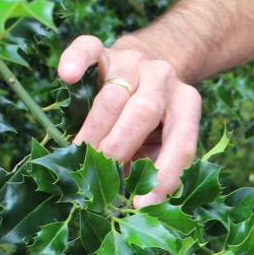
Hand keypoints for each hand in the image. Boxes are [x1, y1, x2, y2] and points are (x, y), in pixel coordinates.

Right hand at [57, 35, 201, 206]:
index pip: (181, 145)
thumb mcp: (162, 146)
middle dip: (120, 147)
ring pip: (113, 93)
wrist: (146, 70)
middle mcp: (164, 80)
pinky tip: (67, 77)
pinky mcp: (106, 50)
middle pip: (144, 112)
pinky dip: (77, 60)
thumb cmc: (153, 122)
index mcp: (187, 106)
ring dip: (94, 128)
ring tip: (80, 153)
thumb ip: (153, 168)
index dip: (162, 177)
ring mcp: (135, 62)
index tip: (139, 204)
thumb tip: (136, 205)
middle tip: (101, 174)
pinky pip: (89, 49)